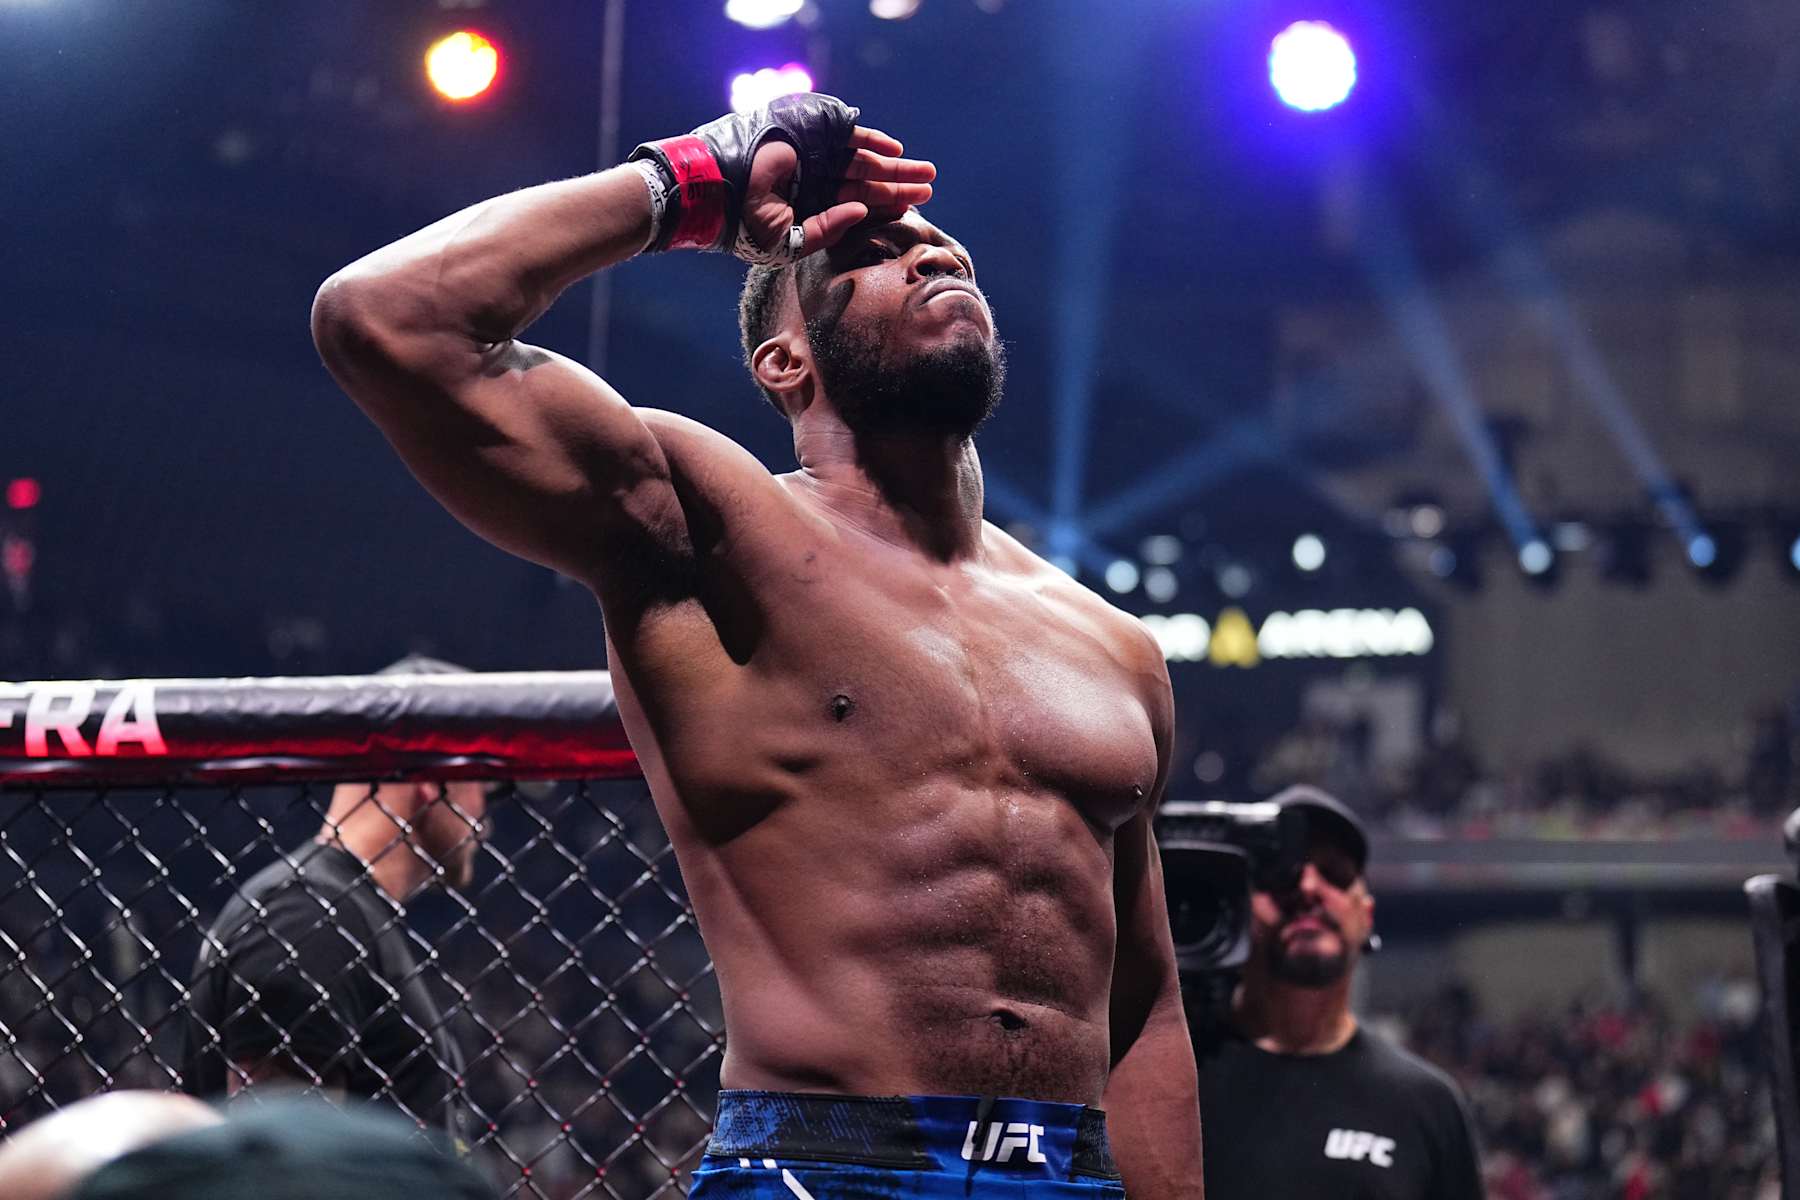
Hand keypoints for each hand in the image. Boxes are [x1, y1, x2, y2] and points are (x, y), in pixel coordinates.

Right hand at [742, 126, 935, 257]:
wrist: (718, 191)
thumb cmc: (747, 225)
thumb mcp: (790, 242)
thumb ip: (827, 231)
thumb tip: (861, 214)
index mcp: (813, 205)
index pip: (857, 205)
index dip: (885, 207)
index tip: (913, 210)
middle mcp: (818, 179)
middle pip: (867, 182)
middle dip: (899, 185)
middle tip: (930, 188)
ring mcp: (816, 154)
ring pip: (864, 160)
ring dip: (894, 166)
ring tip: (925, 173)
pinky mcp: (812, 133)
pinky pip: (849, 135)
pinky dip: (872, 140)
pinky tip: (896, 151)